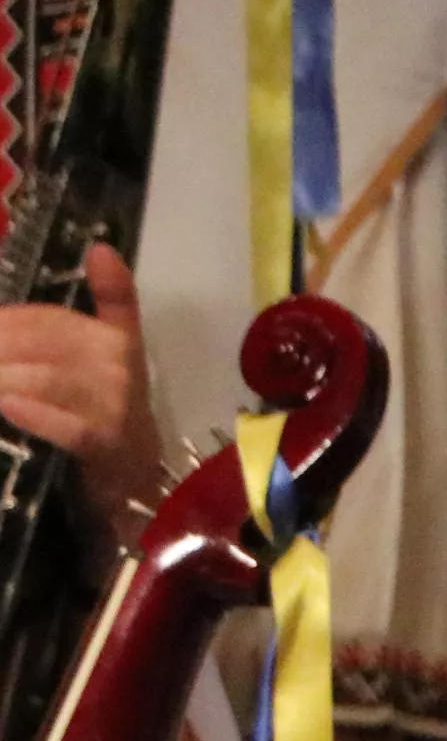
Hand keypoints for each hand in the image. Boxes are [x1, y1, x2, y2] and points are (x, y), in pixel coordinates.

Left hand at [0, 243, 167, 566]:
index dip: (6, 322)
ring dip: (4, 379)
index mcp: (116, 342)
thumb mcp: (116, 355)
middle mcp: (121, 369)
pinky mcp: (108, 445)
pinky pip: (70, 428)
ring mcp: (117, 408)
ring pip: (49, 380)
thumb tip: (101, 257)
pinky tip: (8, 407)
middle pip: (42, 346)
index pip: (48, 319)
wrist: (139, 484)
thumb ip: (115, 301)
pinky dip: (36, 416)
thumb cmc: (110, 414)